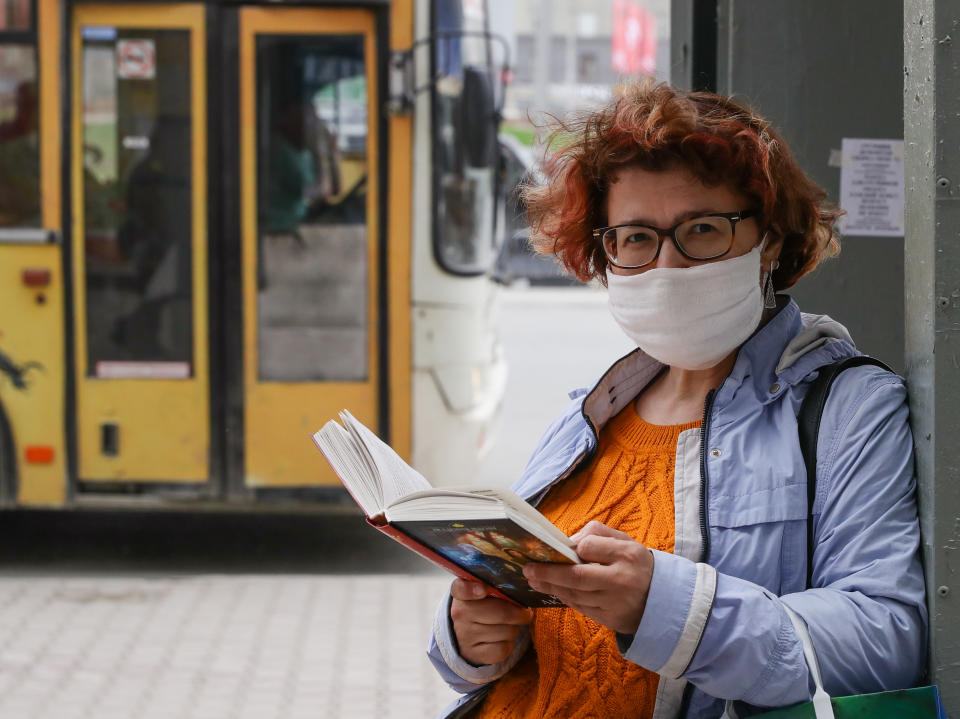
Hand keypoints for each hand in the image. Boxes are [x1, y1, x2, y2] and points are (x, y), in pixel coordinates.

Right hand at [450, 578, 533, 665]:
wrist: (466, 635)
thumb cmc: (482, 608)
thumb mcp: (483, 593)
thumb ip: (496, 587)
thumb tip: (521, 595)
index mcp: (462, 593)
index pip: (461, 588)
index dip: (472, 589)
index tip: (482, 590)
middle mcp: (460, 613)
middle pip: (501, 613)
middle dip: (519, 614)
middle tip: (523, 614)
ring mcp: (465, 635)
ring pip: (507, 632)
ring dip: (514, 629)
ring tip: (507, 626)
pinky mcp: (474, 654)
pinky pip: (503, 649)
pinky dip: (509, 645)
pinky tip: (503, 640)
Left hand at [523, 521, 653, 634]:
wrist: (663, 601)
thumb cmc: (637, 565)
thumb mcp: (626, 542)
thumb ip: (598, 535)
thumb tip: (569, 541)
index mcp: (627, 555)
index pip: (589, 547)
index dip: (572, 547)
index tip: (559, 547)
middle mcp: (621, 580)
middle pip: (576, 576)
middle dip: (548, 573)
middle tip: (528, 569)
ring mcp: (615, 603)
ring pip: (574, 594)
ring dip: (551, 586)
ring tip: (533, 579)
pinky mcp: (610, 620)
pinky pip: (580, 607)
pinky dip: (564, 597)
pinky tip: (553, 590)